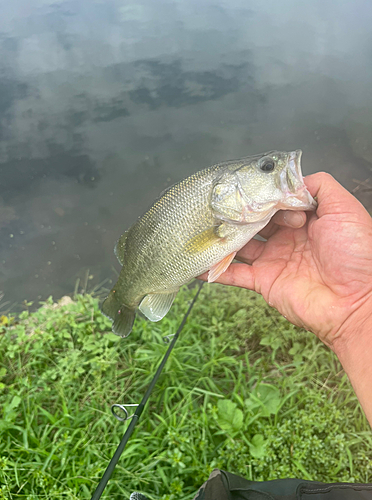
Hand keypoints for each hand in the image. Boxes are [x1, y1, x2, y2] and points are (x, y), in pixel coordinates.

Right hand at [200, 172, 371, 350]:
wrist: (357, 302)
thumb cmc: (356, 255)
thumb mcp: (345, 209)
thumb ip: (320, 186)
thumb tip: (292, 178)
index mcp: (305, 220)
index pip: (276, 202)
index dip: (264, 196)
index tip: (252, 191)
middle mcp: (287, 239)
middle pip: (255, 222)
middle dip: (239, 213)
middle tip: (220, 206)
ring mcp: (274, 260)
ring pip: (241, 245)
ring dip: (223, 237)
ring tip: (202, 227)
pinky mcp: (264, 282)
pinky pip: (235, 275)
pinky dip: (216, 271)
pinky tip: (199, 263)